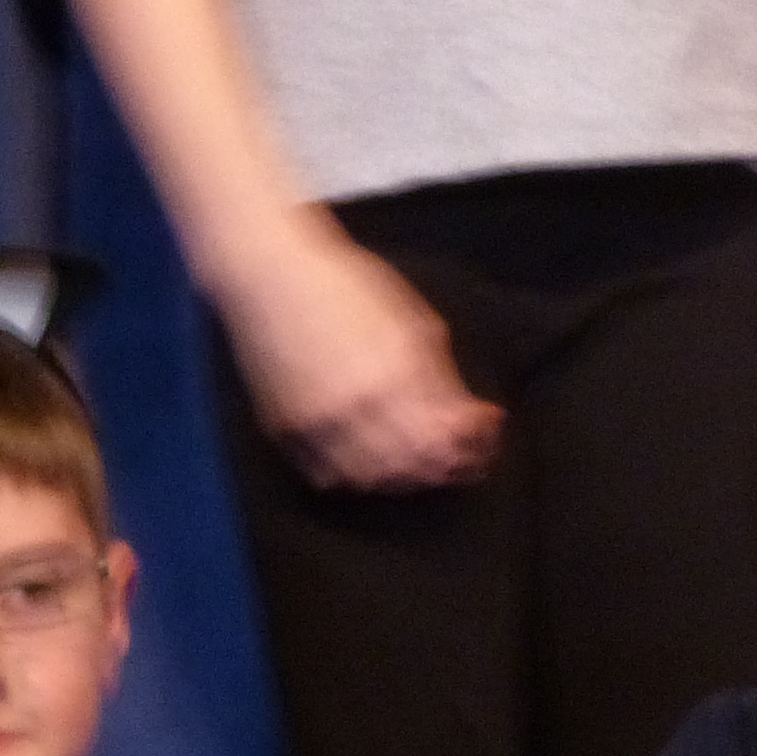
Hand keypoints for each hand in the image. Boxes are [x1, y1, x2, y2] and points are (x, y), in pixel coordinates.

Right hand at [219, 227, 501, 491]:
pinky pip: (326, 476)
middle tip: (459, 454)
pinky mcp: (284, 429)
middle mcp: (357, 406)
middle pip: (414, 468)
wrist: (270, 274)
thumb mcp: (412, 320)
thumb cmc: (345, 285)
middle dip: (446, 465)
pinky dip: (353, 476)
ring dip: (401, 477)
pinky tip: (367, 459)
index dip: (476, 443)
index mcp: (396, 374)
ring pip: (371, 480)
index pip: (448, 437)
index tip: (486, 434)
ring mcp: (317, 423)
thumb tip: (470, 419)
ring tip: (416, 459)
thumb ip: (441, 377)